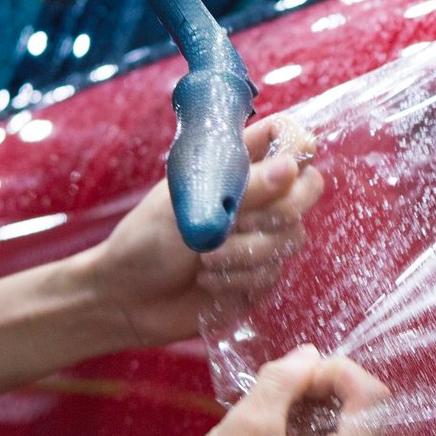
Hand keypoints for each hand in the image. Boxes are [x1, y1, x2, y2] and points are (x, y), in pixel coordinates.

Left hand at [86, 116, 325, 349]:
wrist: (126, 299)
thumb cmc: (146, 240)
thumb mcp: (190, 207)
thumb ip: (245, 188)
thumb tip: (291, 168)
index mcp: (234, 165)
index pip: (283, 136)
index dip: (297, 142)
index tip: (291, 161)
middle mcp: (255, 198)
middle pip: (308, 186)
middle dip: (284, 207)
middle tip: (244, 221)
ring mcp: (261, 237)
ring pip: (292, 235)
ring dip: (249, 250)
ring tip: (205, 258)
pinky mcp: (259, 276)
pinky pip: (275, 271)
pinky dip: (241, 277)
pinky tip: (208, 280)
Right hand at [156, 346, 385, 435]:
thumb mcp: (246, 425)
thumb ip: (284, 380)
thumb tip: (309, 356)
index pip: (372, 400)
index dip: (337, 372)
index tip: (300, 373)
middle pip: (365, 419)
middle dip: (327, 394)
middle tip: (283, 392)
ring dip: (319, 417)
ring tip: (276, 418)